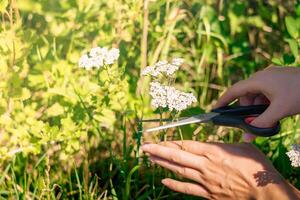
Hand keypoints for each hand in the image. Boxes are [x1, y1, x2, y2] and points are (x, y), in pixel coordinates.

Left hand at [142, 141, 299, 198]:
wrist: (265, 191)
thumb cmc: (256, 167)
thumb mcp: (243, 147)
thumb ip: (226, 144)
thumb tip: (216, 143)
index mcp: (214, 152)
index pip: (187, 145)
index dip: (171, 143)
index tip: (159, 140)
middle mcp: (206, 165)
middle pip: (177, 157)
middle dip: (159, 151)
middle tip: (144, 147)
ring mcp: (205, 181)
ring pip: (179, 171)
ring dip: (163, 165)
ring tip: (149, 159)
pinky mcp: (208, 194)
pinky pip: (187, 190)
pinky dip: (175, 185)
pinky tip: (163, 181)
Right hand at [214, 67, 299, 140]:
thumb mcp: (279, 111)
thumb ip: (261, 124)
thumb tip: (246, 138)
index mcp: (259, 79)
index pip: (234, 90)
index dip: (224, 101)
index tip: (215, 109)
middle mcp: (263, 76)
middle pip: (246, 94)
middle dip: (247, 109)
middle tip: (253, 122)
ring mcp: (272, 77)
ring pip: (257, 94)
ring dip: (258, 107)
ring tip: (269, 117)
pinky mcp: (280, 80)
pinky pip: (266, 92)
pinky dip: (266, 103)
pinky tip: (275, 110)